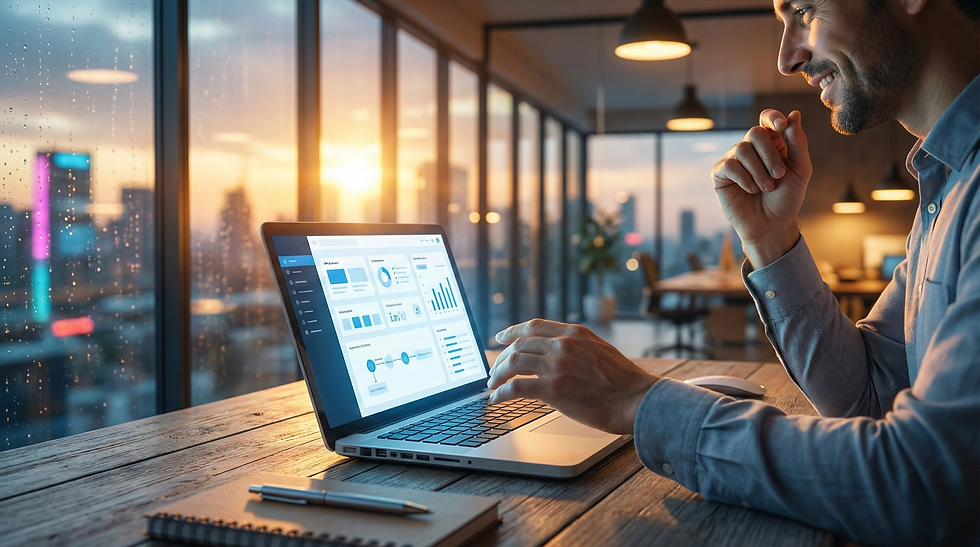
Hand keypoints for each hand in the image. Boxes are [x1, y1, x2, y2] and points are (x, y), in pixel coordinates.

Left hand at [487, 319, 660, 434]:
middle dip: (501, 358)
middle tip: (494, 371)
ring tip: (492, 385)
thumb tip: (557, 355)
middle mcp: (563, 344)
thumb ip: (577, 347)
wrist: (637, 399)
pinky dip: (501, 392)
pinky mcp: (553, 388)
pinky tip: (497, 399)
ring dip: (498, 375)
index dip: (512, 331)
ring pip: (513, 363)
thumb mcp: (600, 350)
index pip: (534, 326)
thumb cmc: (623, 382)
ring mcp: (557, 365)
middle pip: (519, 344)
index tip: (501, 337)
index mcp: (575, 333)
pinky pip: (516, 387)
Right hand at [710, 109, 811, 266]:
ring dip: (758, 171)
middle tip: (779, 175)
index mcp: (772, 143)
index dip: (772, 118)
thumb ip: (798, 142)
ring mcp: (734, 160)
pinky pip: (729, 165)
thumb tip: (794, 114)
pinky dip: (744, 178)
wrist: (772, 225)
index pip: (767, 119)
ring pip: (742, 149)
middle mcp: (751, 149)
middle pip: (754, 132)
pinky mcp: (720, 174)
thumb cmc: (787, 199)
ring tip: (766, 188)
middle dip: (769, 154)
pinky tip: (751, 190)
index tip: (782, 127)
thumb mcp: (800, 169)